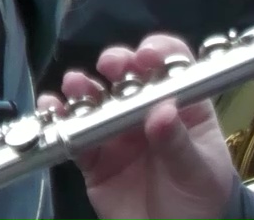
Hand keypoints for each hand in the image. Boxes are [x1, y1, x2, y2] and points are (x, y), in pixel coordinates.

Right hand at [42, 35, 235, 219]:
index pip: (174, 67)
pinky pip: (76, 136)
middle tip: (111, 64)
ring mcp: (119, 133)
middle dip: (118, 63)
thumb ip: (178, 144)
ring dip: (84, 87)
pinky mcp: (95, 159)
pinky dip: (61, 121)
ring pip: (98, 100)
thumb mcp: (198, 172)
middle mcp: (148, 112)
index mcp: (183, 106)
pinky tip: (53, 110)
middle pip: (131, 76)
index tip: (147, 55)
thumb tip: (163, 111)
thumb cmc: (201, 198)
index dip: (160, 54)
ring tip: (75, 84)